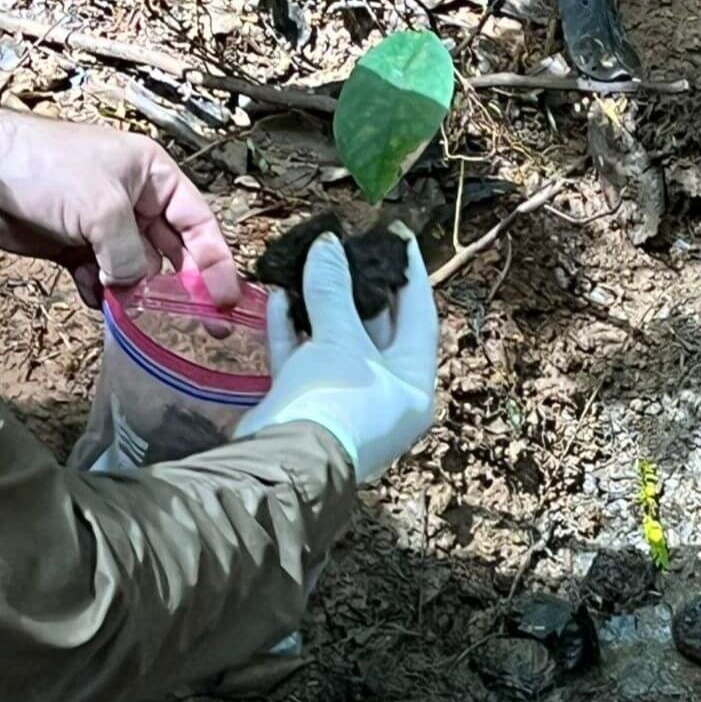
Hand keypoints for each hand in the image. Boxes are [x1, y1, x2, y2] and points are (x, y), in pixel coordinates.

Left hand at [0, 102, 239, 306]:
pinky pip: (103, 279)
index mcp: (155, 178)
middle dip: (184, 288)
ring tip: (138, 316)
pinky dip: (103, 294)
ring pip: (138, 271)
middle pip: (174, 252)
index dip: (217, 263)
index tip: (227, 300)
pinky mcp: (75, 247)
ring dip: (138, 295)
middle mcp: (137, 203)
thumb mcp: (102, 207)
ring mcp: (105, 227)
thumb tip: (138, 292)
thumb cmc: (45, 166)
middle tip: (203, 328)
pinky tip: (98, 301)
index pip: (200, 224)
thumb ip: (130, 254)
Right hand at [235, 228, 438, 482]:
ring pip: (335, 342)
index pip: (420, 316)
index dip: (409, 274)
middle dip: (359, 286)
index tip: (398, 237)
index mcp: (413, 382)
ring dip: (320, 304)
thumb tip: (329, 244)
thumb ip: (334, 289)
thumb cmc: (334, 400)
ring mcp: (343, 401)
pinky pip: (303, 359)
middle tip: (349, 245)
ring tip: (311, 261)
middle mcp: (384, 393)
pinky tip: (281, 295)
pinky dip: (293, 330)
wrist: (280, 464)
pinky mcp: (304, 405)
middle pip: (377, 328)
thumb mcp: (342, 339)